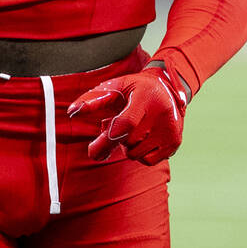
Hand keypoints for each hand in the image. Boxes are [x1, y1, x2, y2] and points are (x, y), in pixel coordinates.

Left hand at [67, 65, 187, 165]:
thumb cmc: (134, 88)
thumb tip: (72, 111)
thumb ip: (93, 99)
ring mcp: (171, 130)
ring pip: (136, 154)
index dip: (108, 138)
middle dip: (113, 138)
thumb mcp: (114, 86)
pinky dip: (140, 153)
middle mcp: (162, 114)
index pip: (127, 124)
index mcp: (145, 97)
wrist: (167, 87)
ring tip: (130, 128)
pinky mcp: (175, 142)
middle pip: (128, 142)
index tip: (92, 151)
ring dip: (127, 146)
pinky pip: (148, 161)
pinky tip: (141, 137)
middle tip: (110, 125)